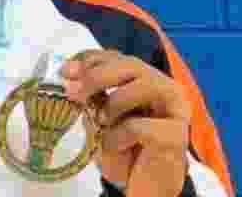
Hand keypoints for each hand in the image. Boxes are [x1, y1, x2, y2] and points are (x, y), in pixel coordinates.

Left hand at [61, 50, 190, 196]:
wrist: (144, 186)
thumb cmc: (124, 150)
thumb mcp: (101, 119)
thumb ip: (92, 97)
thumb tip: (69, 79)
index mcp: (145, 80)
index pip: (118, 58)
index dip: (90, 59)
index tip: (65, 71)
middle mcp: (164, 88)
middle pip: (132, 65)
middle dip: (97, 75)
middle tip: (73, 92)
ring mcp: (175, 109)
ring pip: (144, 85)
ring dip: (114, 102)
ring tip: (102, 122)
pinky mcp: (176, 135)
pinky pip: (139, 126)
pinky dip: (119, 136)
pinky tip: (117, 146)